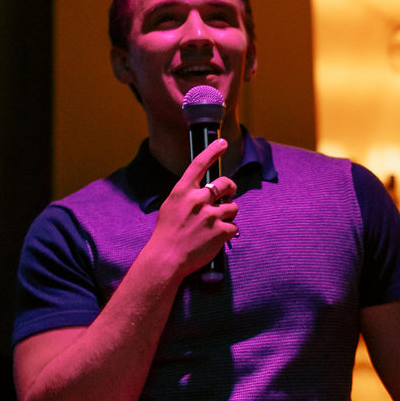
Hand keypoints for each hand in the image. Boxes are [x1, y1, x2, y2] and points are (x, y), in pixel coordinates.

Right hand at [146, 137, 239, 279]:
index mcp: (183, 191)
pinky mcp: (221, 231)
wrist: (166, 258)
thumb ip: (186, 196)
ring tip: (216, 224)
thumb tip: (202, 191)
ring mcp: (211, 215)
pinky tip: (217, 238)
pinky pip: (234, 227)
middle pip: (225, 184)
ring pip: (233, 207)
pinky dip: (228, 232)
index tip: (222, 142)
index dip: (213, 151)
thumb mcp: (170, 206)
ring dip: (228, 214)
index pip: (199, 164)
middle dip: (230, 188)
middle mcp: (198, 199)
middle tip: (227, 196)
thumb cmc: (166, 234)